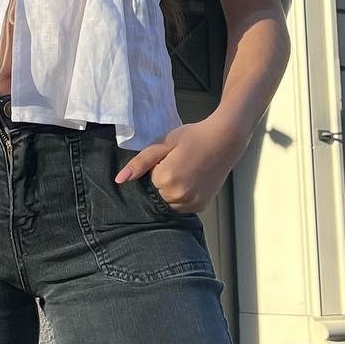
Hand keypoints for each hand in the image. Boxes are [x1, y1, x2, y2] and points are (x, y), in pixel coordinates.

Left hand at [115, 119, 243, 212]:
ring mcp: (191, 203)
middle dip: (163, 181)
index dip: (156, 169)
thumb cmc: (193, 137)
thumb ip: (140, 163)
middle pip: (157, 194)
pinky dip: (183, 197)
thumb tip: (119, 180)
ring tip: (187, 171)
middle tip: (179, 163)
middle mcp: (179, 196)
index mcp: (166, 179)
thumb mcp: (163, 144)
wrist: (225, 139)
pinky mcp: (201, 206)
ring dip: (172, 191)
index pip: (147, 182)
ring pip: (169, 203)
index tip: (169, 159)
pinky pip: (182, 207)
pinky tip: (193, 180)